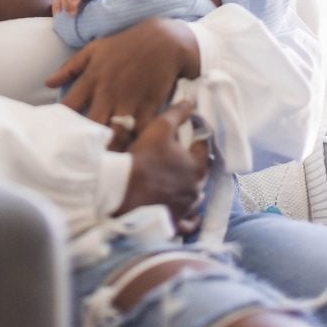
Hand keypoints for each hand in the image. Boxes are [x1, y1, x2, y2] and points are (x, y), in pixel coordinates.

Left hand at [45, 19, 200, 147]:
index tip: (55, 138)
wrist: (163, 40)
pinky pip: (140, 133)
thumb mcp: (94, 49)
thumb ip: (70, 67)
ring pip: (115, 135)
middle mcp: (108, 93)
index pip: (69, 106)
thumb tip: (47, 83)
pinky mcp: (149, 108)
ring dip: (110, 150)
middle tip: (77, 160)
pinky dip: (136, 145)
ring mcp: (129, 101)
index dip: (60, 124)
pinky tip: (130, 157)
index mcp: (92, 78)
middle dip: (84, 144)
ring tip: (102, 166)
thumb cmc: (125, 44)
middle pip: (91, 126)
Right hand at [113, 102, 208, 234]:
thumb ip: (176, 114)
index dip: (196, 137)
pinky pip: (188, 222)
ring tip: (177, 182)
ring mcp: (187, 208)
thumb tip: (190, 102)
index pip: (203, 147)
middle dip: (192, 164)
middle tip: (180, 157)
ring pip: (194, 196)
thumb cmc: (143, 158)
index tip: (189, 132)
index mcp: (197, 166)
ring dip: (188, 188)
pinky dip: (188, 217)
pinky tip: (184, 211)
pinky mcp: (176, 223)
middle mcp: (197, 189)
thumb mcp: (158, 129)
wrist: (123, 192)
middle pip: (200, 172)